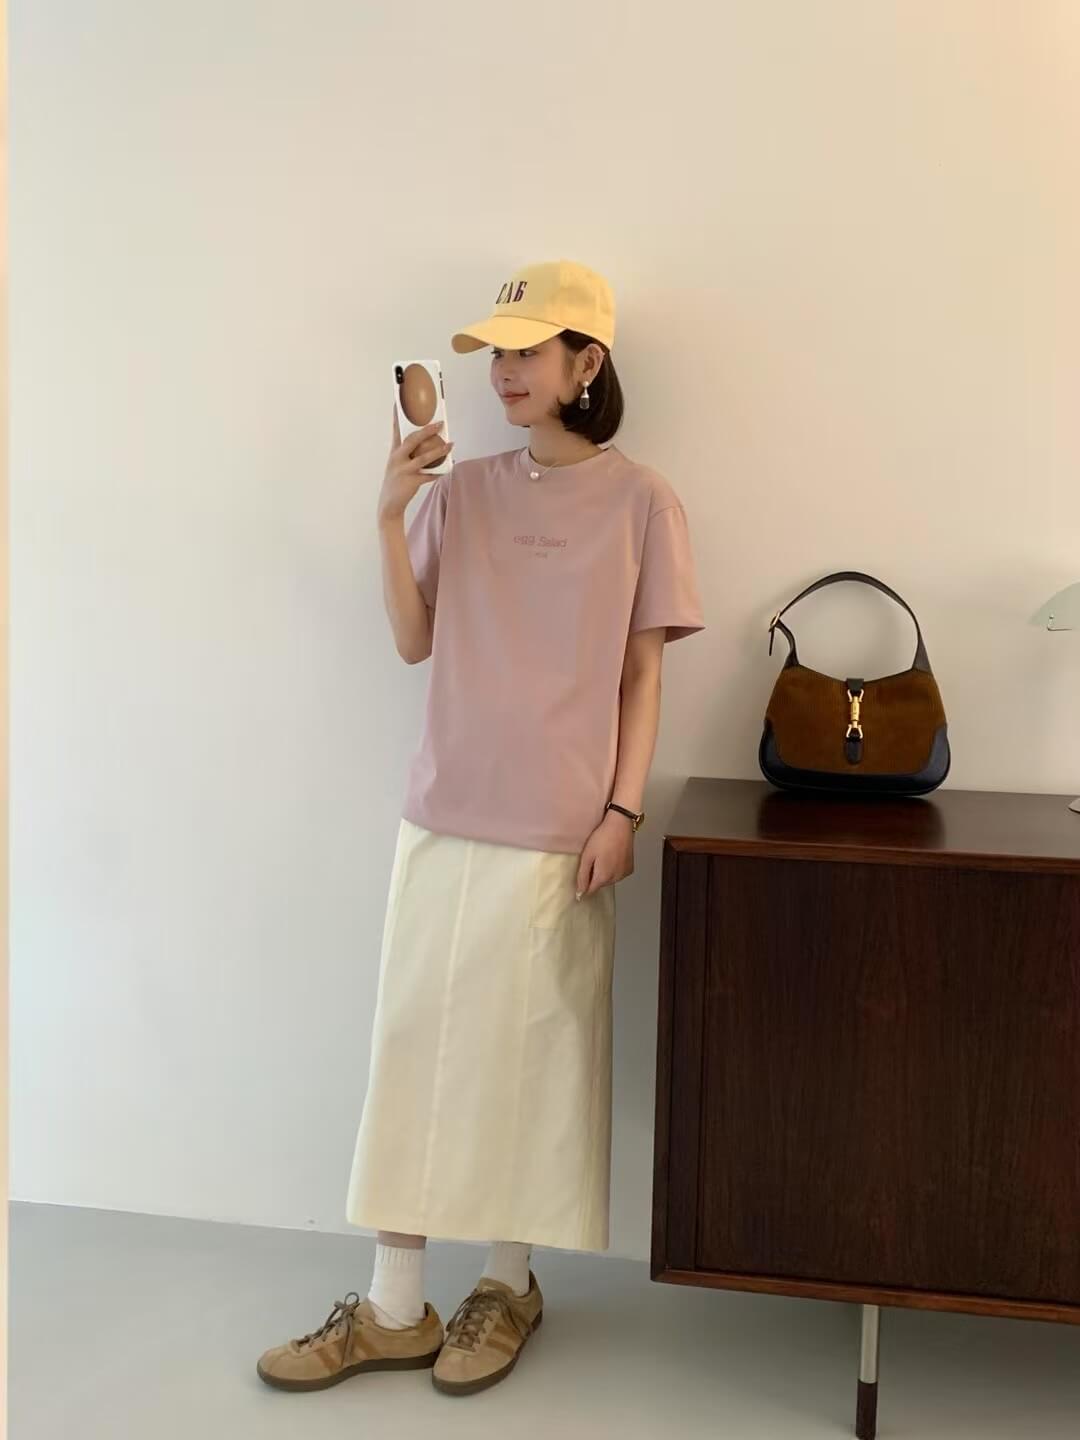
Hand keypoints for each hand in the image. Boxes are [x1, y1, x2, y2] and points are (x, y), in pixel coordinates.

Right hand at [378, 406, 453, 521]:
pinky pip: (429, 475)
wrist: (389, 504)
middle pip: (413, 440)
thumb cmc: (396, 482)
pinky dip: (439, 472)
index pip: (396, 430)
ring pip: (424, 457)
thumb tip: (429, 445)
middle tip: (440, 423)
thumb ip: (409, 454)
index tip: (399, 402)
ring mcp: (404, 470)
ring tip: (450, 445)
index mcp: (394, 452)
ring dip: (439, 451)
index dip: (398, 416)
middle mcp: (397, 459)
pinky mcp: (411, 482)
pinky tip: (448, 468)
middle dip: (427, 431)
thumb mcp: (398, 465)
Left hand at [575, 809, 634, 898]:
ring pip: (610, 879)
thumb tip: (580, 893)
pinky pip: (618, 874)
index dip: (584, 883)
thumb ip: (582, 876)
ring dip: (605, 872)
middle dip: (595, 875)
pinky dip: (614, 868)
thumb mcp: (587, 856)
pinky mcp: (630, 868)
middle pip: (600, 884)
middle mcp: (615, 879)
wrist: (620, 825)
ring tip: (604, 855)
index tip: (584, 870)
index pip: (590, 890)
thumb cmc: (602, 838)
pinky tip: (612, 856)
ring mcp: (624, 874)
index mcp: (603, 877)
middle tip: (594, 858)